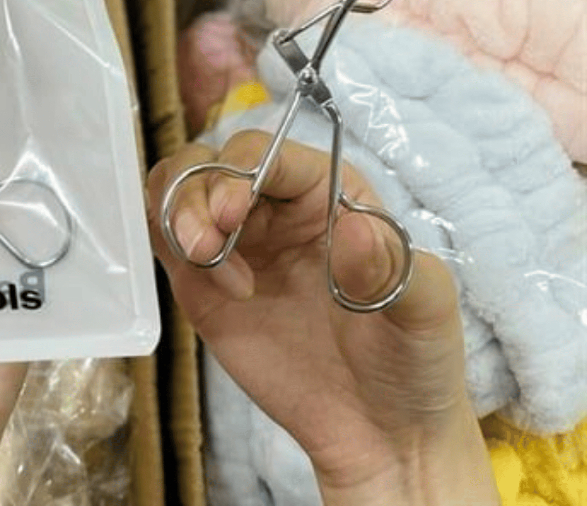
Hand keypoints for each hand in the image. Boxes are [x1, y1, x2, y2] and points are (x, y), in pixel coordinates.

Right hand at [149, 131, 500, 505]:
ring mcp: (236, 241)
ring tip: (199, 258)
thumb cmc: (410, 360)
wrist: (378, 432)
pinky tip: (201, 279)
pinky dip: (164, 240)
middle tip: (205, 244)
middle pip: (213, 162)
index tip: (232, 211)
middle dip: (198, 192)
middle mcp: (275, 205)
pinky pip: (164, 235)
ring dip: (175, 210)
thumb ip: (391, 269)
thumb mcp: (422, 312)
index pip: (269, 153)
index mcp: (326, 192)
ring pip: (180, 187)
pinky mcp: (202, 281)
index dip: (242, 169)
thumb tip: (354, 228)